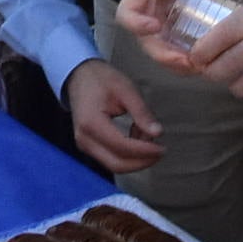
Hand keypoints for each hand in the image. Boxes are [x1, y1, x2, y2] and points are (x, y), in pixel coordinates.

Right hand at [63, 58, 165, 173]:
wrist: (80, 76)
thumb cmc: (101, 79)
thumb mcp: (126, 89)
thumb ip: (142, 112)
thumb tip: (157, 132)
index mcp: (92, 122)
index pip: (122, 147)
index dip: (145, 151)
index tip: (162, 148)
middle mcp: (85, 139)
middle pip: (117, 164)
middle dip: (142, 161)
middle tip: (160, 150)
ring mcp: (85, 145)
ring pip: (115, 165)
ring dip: (136, 157)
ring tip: (146, 135)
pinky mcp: (89, 147)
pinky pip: (111, 159)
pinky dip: (128, 154)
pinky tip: (136, 136)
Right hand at [118, 0, 241, 67]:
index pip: (127, 12)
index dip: (136, 23)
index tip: (156, 26)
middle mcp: (145, 16)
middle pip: (144, 43)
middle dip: (164, 56)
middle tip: (188, 61)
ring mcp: (157, 33)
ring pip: (160, 55)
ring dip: (177, 65)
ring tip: (200, 67)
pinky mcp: (170, 43)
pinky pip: (173, 59)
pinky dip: (187, 66)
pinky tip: (206, 65)